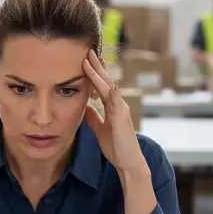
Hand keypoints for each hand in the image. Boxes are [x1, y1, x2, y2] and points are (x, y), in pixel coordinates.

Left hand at [82, 51, 146, 176]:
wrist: (128, 162)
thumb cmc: (116, 146)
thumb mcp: (100, 129)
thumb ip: (94, 117)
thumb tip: (86, 106)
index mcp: (112, 106)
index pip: (101, 85)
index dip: (93, 73)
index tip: (85, 59)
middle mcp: (118, 105)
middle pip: (106, 81)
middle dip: (97, 67)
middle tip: (88, 51)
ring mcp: (121, 111)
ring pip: (110, 88)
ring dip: (101, 74)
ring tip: (92, 61)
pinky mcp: (122, 120)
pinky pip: (117, 104)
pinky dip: (113, 93)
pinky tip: (109, 84)